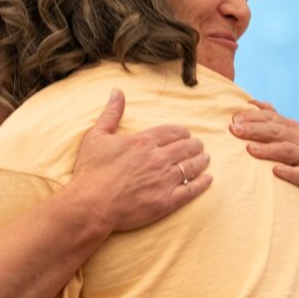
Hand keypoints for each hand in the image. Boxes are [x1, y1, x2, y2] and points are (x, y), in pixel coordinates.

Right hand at [70, 88, 211, 232]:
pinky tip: (208, 180)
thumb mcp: (96, 137)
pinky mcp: (166, 202)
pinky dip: (202, 184)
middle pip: (186, 148)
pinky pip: (191, 190)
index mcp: (143, 142)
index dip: (182, 132)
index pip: (172, 132)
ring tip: (206, 159)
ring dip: (201, 161)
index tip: (186, 134)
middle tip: (199, 146)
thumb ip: (111, 113)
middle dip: (195, 145)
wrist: (90, 205)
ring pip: (191, 167)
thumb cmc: (90, 172)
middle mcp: (158, 159)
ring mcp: (164, 181)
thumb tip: (117, 91)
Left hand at [230, 100, 298, 219]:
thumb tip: (249, 103)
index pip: (270, 118)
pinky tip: (275, 170)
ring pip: (288, 150)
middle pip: (277, 131)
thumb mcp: (276, 142)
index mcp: (290, 129)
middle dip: (255, 129)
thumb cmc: (285, 164)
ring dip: (269, 149)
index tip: (234, 119)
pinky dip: (289, 172)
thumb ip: (266, 123)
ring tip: (250, 149)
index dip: (253, 116)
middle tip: (235, 130)